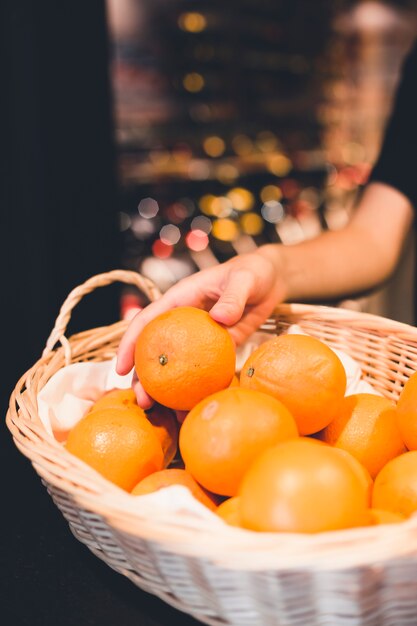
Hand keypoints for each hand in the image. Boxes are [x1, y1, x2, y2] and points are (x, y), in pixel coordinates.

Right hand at [116, 248, 284, 407]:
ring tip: (164, 415)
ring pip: (176, 366)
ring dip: (167, 390)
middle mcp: (183, 321)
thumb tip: (220, 318)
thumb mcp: (244, 280)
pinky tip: (194, 410)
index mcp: (180, 300)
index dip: (130, 343)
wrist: (271, 280)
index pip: (148, 321)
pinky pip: (202, 372)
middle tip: (143, 401)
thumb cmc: (253, 272)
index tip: (121, 368)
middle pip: (155, 350)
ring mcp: (198, 338)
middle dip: (144, 377)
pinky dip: (197, 391)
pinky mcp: (216, 349)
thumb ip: (233, 297)